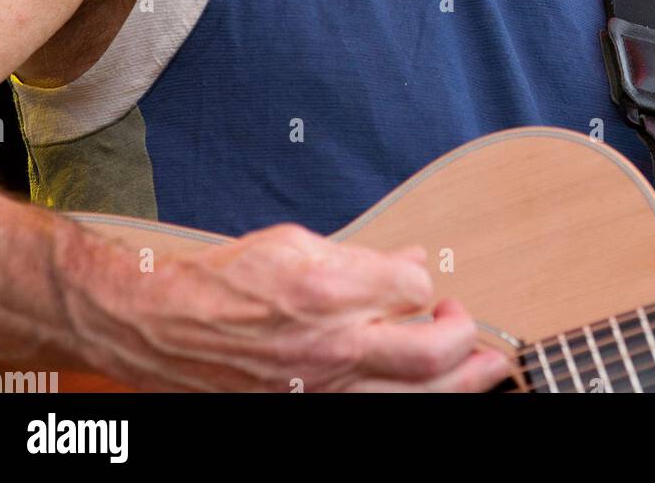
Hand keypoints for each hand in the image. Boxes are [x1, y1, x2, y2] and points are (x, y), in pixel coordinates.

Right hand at [85, 221, 512, 392]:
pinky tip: (430, 391)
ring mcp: (324, 387)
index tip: (416, 283)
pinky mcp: (312, 409)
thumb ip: (362, 256)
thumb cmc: (226, 280)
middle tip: (467, 323)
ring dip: (462, 383)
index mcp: (326, 287)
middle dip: (466, 338)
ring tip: (487, 369)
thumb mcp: (295, 243)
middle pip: (431, 353)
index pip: (413, 288)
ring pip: (415, 396)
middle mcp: (331, 343)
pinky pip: (379, 410)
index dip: (424, 283)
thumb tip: (413, 260)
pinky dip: (412, 400)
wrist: (167, 330)